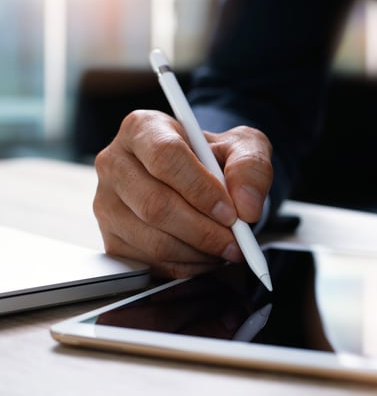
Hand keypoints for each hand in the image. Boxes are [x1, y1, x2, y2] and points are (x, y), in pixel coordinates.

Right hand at [93, 110, 272, 277]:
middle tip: (237, 241)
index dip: (201, 190)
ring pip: (154, 241)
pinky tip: (207, 255)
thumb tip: (247, 206)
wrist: (200, 178)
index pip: (166, 157)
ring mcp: (107, 204)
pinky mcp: (111, 239)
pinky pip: (151, 263)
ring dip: (200, 252)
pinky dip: (188, 267)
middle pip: (156, 206)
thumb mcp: (243, 147)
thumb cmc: (214, 158)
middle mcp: (115, 163)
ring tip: (226, 247)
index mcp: (143, 128)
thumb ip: (251, 167)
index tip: (231, 212)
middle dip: (205, 231)